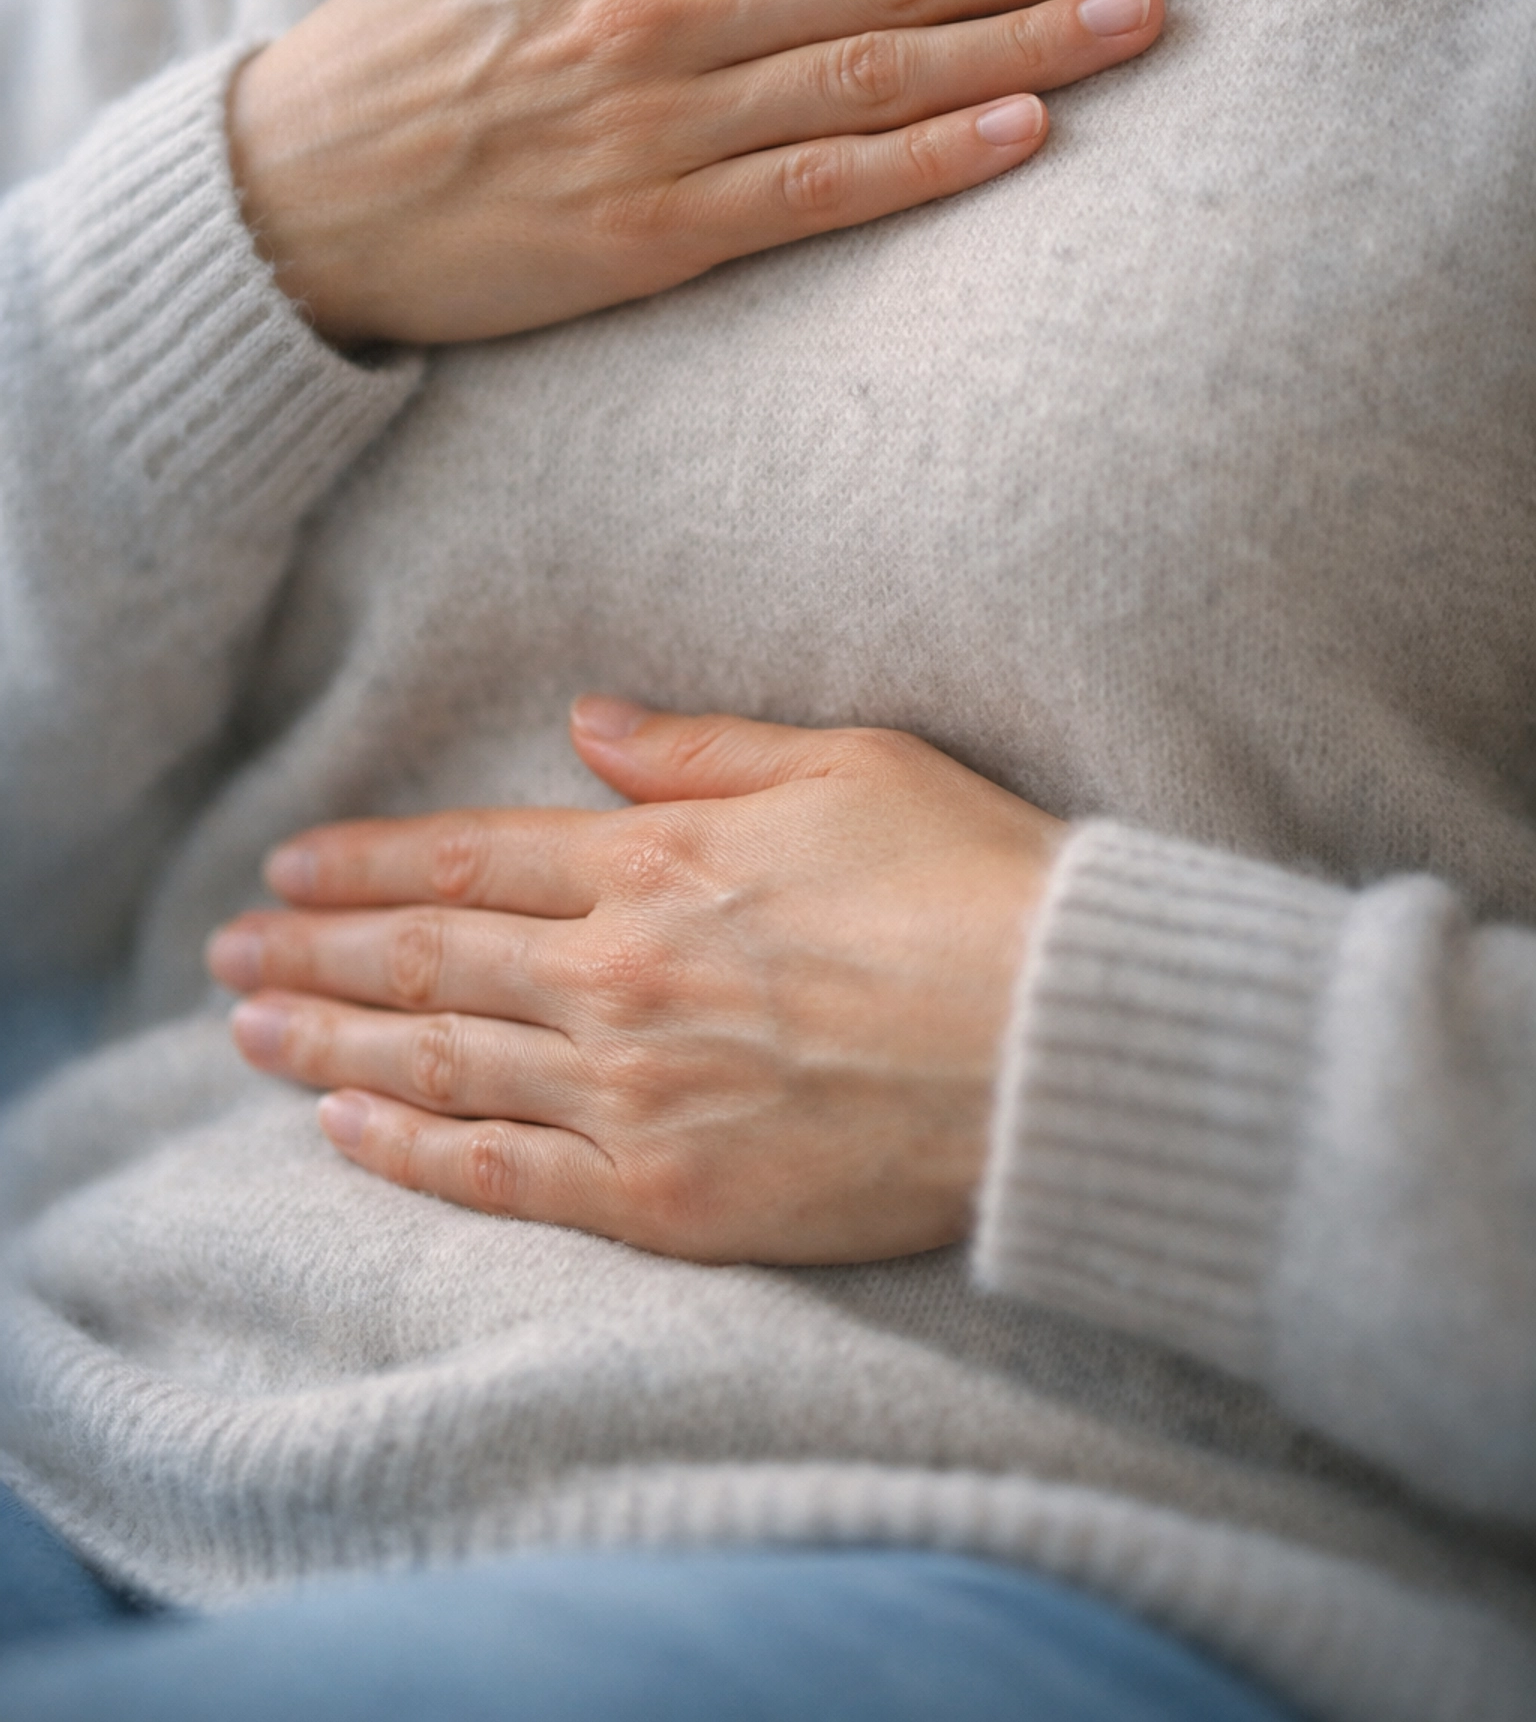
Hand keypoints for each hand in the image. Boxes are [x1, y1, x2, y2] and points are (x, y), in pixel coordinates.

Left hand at [208, 703, 1067, 1262]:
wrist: (1066, 1042)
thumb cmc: (976, 884)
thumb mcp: (848, 765)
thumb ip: (702, 748)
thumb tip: (590, 722)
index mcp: (659, 861)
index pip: (469, 857)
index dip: (365, 863)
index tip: (287, 869)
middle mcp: (620, 972)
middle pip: (430, 957)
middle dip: (315, 953)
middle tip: (226, 955)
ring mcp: (635, 1090)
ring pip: (442, 1061)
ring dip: (331, 1043)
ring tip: (246, 1033)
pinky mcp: (671, 1196)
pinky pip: (507, 1174)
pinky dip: (413, 1152)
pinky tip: (345, 1131)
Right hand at [230, 0, 1190, 345]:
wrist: (292, 203)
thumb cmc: (394, 51)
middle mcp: (663, 17)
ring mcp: (663, 128)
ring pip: (876, 72)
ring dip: (1023, 42)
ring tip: (1138, 19)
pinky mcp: (654, 234)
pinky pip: (821, 190)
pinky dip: (928, 158)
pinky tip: (1026, 132)